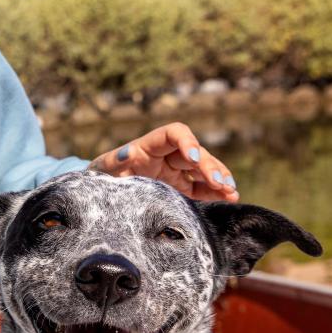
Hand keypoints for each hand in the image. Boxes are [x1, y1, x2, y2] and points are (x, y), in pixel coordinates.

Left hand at [89, 122, 238, 201]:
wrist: (101, 196)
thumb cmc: (100, 177)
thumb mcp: (101, 169)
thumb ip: (112, 161)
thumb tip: (125, 153)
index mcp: (148, 147)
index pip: (174, 134)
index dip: (187, 142)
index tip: (193, 159)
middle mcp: (166, 156)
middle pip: (194, 153)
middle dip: (209, 166)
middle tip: (220, 183)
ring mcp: (175, 173)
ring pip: (204, 170)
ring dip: (219, 178)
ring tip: (231, 192)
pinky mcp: (180, 189)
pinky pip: (202, 189)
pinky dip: (216, 193)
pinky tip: (230, 199)